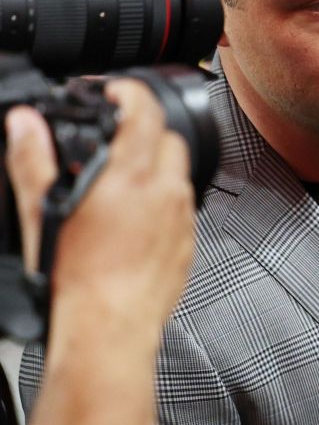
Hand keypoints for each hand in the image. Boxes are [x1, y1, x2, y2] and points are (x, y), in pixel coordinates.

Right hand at [5, 82, 194, 347]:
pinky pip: (182, 208)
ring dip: (153, 169)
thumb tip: (24, 125)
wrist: (108, 331)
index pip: (145, 110)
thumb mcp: (43, 213)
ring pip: (177, 173)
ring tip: (118, 185)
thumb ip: (33, 162)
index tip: (114, 92)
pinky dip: (162, 203)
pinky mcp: (188, 243)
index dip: (129, 92)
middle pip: (167, 138)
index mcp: (132, 177)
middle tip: (111, 142)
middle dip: (142, 132)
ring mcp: (182, 218)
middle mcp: (166, 192)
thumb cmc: (76, 280)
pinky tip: (134, 220)